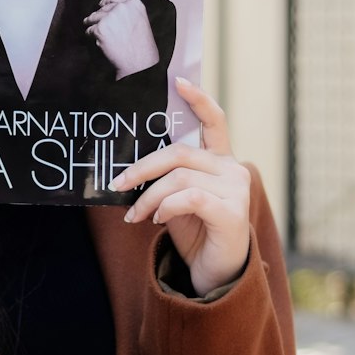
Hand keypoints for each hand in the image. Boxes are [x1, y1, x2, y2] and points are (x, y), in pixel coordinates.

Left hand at [84, 0, 158, 78]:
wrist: (139, 61)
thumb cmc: (142, 46)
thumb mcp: (141, 22)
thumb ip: (128, 13)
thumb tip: (112, 11)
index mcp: (134, 4)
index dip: (107, 2)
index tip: (101, 4)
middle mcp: (122, 8)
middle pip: (103, 8)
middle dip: (98, 15)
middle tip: (93, 20)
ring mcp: (110, 17)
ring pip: (94, 17)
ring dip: (91, 23)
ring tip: (91, 27)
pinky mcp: (101, 28)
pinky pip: (90, 29)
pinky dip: (90, 34)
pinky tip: (95, 39)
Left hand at [109, 78, 250, 296]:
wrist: (215, 272)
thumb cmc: (195, 231)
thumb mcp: (176, 198)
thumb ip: (166, 177)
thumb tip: (128, 168)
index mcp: (220, 160)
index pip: (214, 121)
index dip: (198, 100)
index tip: (179, 81)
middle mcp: (233, 169)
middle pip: (180, 153)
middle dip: (142, 167)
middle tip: (118, 184)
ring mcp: (237, 189)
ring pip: (179, 178)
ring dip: (149, 197)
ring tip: (136, 215)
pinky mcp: (233, 212)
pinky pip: (189, 198)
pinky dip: (166, 207)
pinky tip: (157, 220)